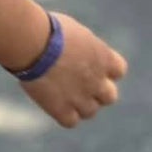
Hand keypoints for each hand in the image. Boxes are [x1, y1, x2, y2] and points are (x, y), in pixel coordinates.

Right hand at [19, 12, 127, 127]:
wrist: (33, 44)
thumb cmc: (48, 30)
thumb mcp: (74, 32)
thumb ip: (83, 48)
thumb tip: (77, 52)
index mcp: (104, 58)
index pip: (118, 72)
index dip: (105, 72)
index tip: (90, 67)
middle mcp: (98, 81)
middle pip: (109, 97)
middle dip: (96, 92)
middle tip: (77, 84)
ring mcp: (82, 98)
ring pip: (90, 111)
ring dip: (79, 105)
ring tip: (59, 93)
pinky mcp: (62, 110)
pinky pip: (70, 121)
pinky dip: (63, 115)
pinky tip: (51, 103)